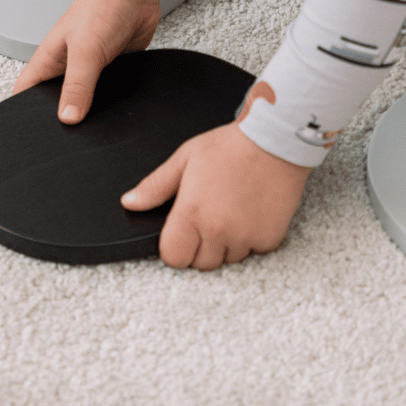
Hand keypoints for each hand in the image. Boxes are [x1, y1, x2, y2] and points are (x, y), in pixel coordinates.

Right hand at [13, 0, 170, 121]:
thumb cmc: (102, 6)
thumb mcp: (85, 52)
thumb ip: (77, 86)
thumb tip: (68, 118)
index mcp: (50, 60)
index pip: (25, 91)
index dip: (20, 111)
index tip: (25, 134)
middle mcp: (68, 65)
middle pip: (54, 99)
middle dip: (57, 117)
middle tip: (64, 139)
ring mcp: (91, 68)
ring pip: (84, 98)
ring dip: (88, 111)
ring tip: (90, 131)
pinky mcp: (113, 69)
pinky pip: (108, 93)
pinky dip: (110, 102)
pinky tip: (116, 112)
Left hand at [122, 122, 310, 268]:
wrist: (274, 142)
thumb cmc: (229, 147)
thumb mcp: (184, 159)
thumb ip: (155, 186)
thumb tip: (130, 202)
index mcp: (191, 213)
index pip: (173, 257)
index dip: (174, 247)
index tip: (180, 234)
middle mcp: (218, 231)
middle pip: (200, 264)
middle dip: (199, 247)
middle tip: (207, 219)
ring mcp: (245, 237)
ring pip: (228, 260)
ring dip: (225, 245)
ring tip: (230, 213)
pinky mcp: (269, 239)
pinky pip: (254, 252)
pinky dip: (250, 240)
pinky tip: (249, 214)